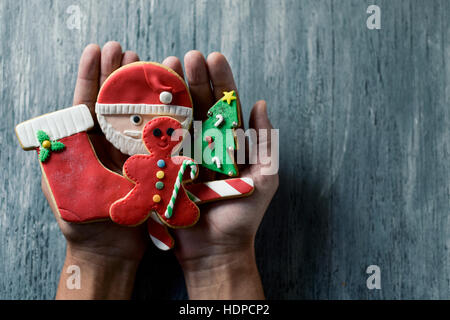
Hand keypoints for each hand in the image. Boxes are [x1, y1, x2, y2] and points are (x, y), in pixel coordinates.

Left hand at [42, 42, 147, 298]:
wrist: (109, 250)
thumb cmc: (82, 220)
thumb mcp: (66, 183)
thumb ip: (64, 151)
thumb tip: (65, 117)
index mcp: (82, 144)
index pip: (85, 102)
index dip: (91, 75)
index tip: (98, 50)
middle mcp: (107, 145)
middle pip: (113, 102)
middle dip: (118, 75)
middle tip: (129, 51)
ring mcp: (129, 153)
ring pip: (138, 115)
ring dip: (144, 90)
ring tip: (153, 65)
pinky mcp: (150, 165)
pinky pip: (157, 137)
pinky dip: (165, 117)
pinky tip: (172, 98)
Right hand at [163, 51, 278, 298]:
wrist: (216, 250)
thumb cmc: (244, 216)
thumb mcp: (265, 177)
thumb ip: (265, 142)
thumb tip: (261, 103)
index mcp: (229, 144)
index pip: (225, 105)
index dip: (220, 81)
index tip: (214, 58)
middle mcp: (205, 145)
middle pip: (199, 107)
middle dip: (194, 80)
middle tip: (187, 57)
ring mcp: (183, 156)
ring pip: (178, 119)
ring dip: (172, 93)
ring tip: (165, 68)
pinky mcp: (165, 170)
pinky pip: (159, 143)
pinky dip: (154, 121)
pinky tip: (147, 99)